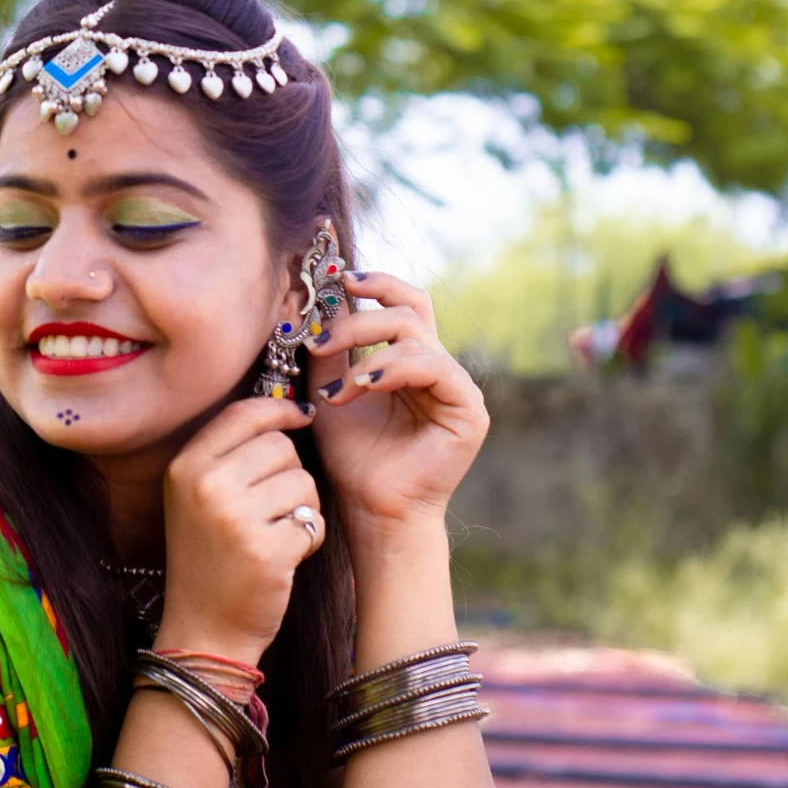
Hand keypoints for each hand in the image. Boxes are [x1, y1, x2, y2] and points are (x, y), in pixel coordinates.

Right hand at [156, 396, 323, 660]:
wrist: (203, 631)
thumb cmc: (208, 560)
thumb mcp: (197, 498)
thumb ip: (228, 455)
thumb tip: (286, 410)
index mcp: (185, 466)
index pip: (243, 413)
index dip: (279, 409)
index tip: (301, 415)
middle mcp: (206, 486)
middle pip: (280, 446)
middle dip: (291, 474)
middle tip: (275, 508)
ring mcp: (235, 517)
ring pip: (303, 482)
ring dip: (304, 508)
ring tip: (278, 534)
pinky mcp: (267, 549)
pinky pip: (314, 521)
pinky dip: (311, 538)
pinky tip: (289, 556)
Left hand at [307, 270, 486, 533]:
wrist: (371, 509)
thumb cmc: (353, 456)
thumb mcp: (331, 388)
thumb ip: (329, 347)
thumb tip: (318, 298)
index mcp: (410, 359)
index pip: (403, 303)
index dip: (376, 283)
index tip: (339, 279)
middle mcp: (438, 367)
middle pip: (409, 309)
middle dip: (360, 317)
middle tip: (322, 340)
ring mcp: (456, 387)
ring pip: (416, 336)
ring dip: (368, 353)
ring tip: (337, 387)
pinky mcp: (469, 410)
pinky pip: (435, 367)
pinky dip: (393, 369)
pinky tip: (364, 387)